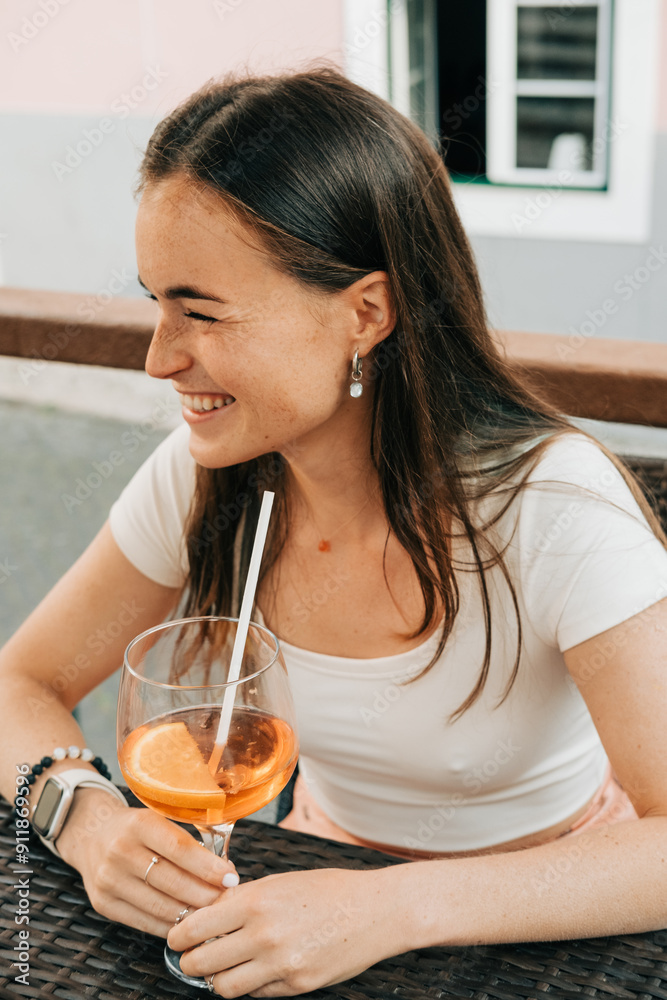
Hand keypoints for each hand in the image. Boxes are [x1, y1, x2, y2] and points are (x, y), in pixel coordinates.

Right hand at [57, 790, 237, 936]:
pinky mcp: (103, 904)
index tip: (231, 878)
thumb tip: (224, 871)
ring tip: (213, 914)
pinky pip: (144, 921)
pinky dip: (170, 925)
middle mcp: (120, 851)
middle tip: (228, 900)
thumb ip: (186, 841)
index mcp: (139, 824)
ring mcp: (109, 880)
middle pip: (172, 881)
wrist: (90, 834)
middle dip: (205, 894)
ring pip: (160, 906)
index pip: (179, 848)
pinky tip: (187, 923)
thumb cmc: (134, 827)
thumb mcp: (157, 819)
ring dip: (191, 914)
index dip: (208, 866)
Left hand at [168, 866, 403, 996]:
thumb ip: (242, 900)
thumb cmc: (328, 890)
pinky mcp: (296, 986)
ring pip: (224, 986)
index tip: (176, 937)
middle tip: (190, 956)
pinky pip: (256, 993)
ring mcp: (281, 964)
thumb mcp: (279, 882)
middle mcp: (264, 935)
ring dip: (216, 979)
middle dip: (190, 961)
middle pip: (202, 961)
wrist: (374, 910)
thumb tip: (206, 914)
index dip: (179, 935)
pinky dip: (249, 985)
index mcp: (256, 901)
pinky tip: (255, 970)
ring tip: (220, 967)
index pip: (196, 926)